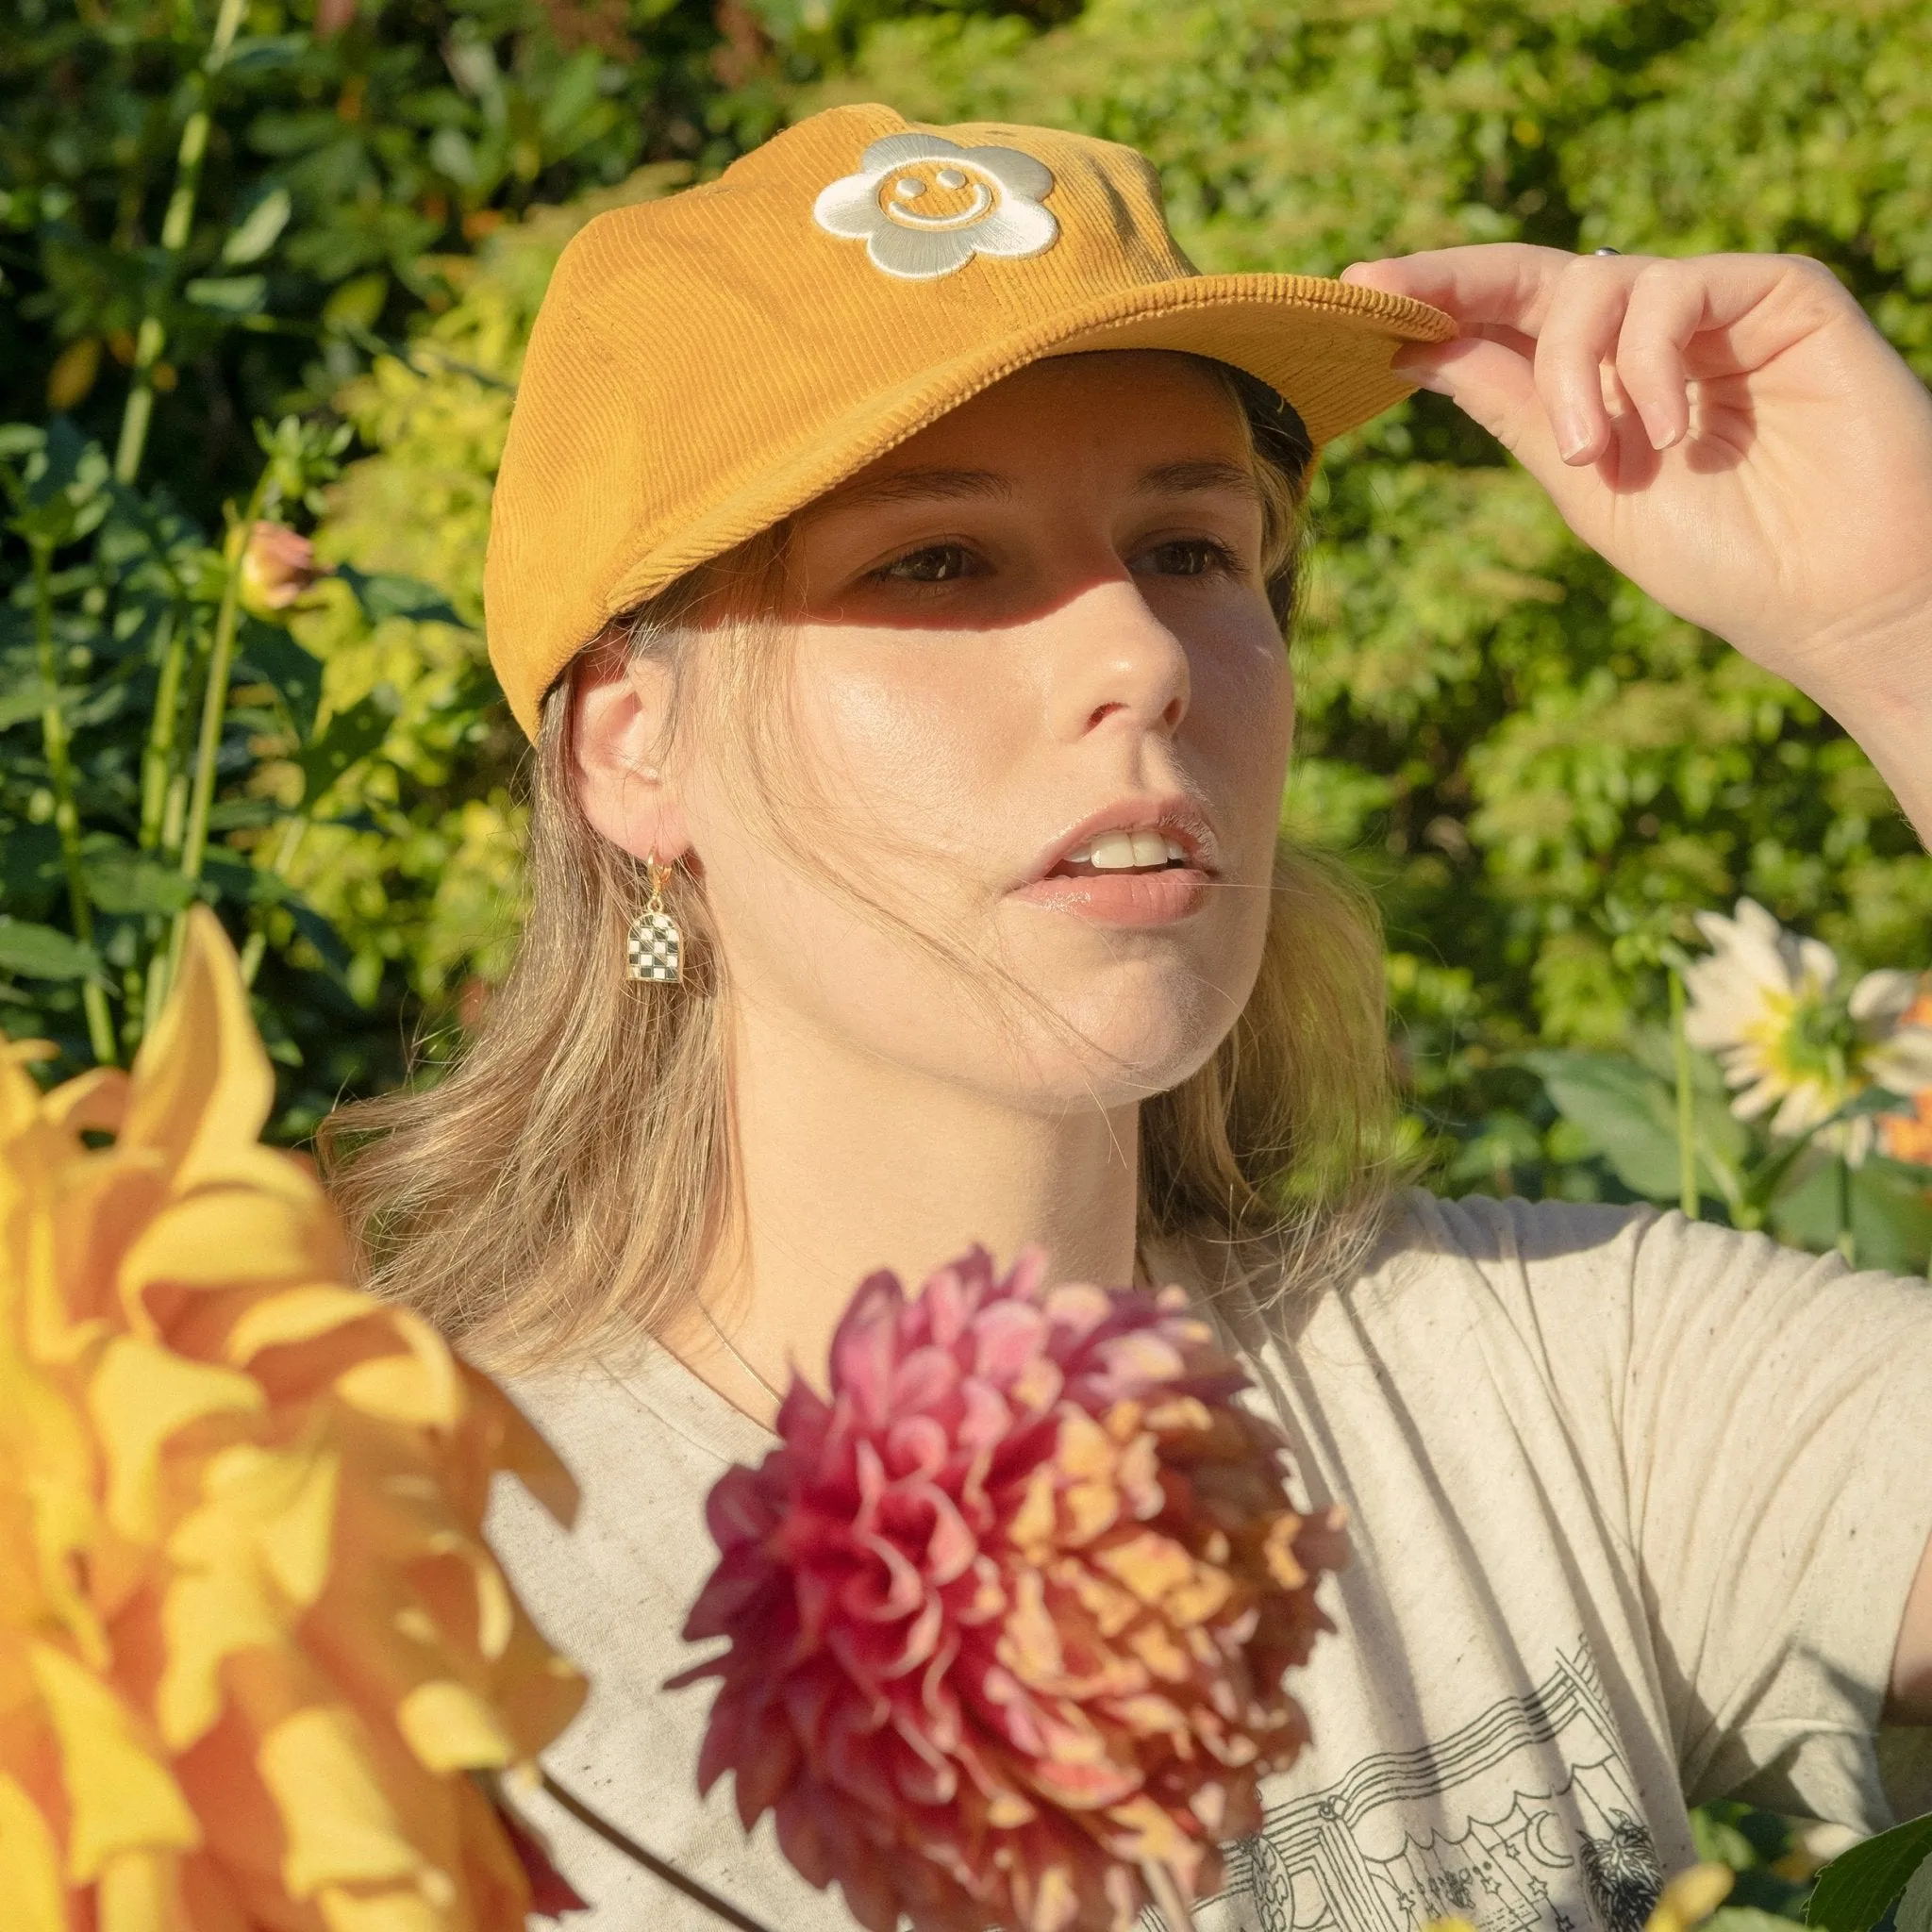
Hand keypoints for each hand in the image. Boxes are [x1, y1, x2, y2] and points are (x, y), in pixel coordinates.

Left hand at [1341, 245, 1931, 836]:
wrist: (1833, 598)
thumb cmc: (1722, 558)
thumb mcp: (1585, 483)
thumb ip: (1516, 407)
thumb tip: (1421, 346)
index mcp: (1604, 381)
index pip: (1510, 321)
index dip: (1436, 302)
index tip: (1353, 300)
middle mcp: (1654, 335)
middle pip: (1537, 279)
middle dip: (1453, 282)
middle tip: (1378, 296)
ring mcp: (1715, 308)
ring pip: (1597, 285)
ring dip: (1574, 372)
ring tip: (1600, 454)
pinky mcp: (1779, 293)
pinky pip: (1675, 288)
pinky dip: (1648, 361)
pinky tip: (1669, 430)